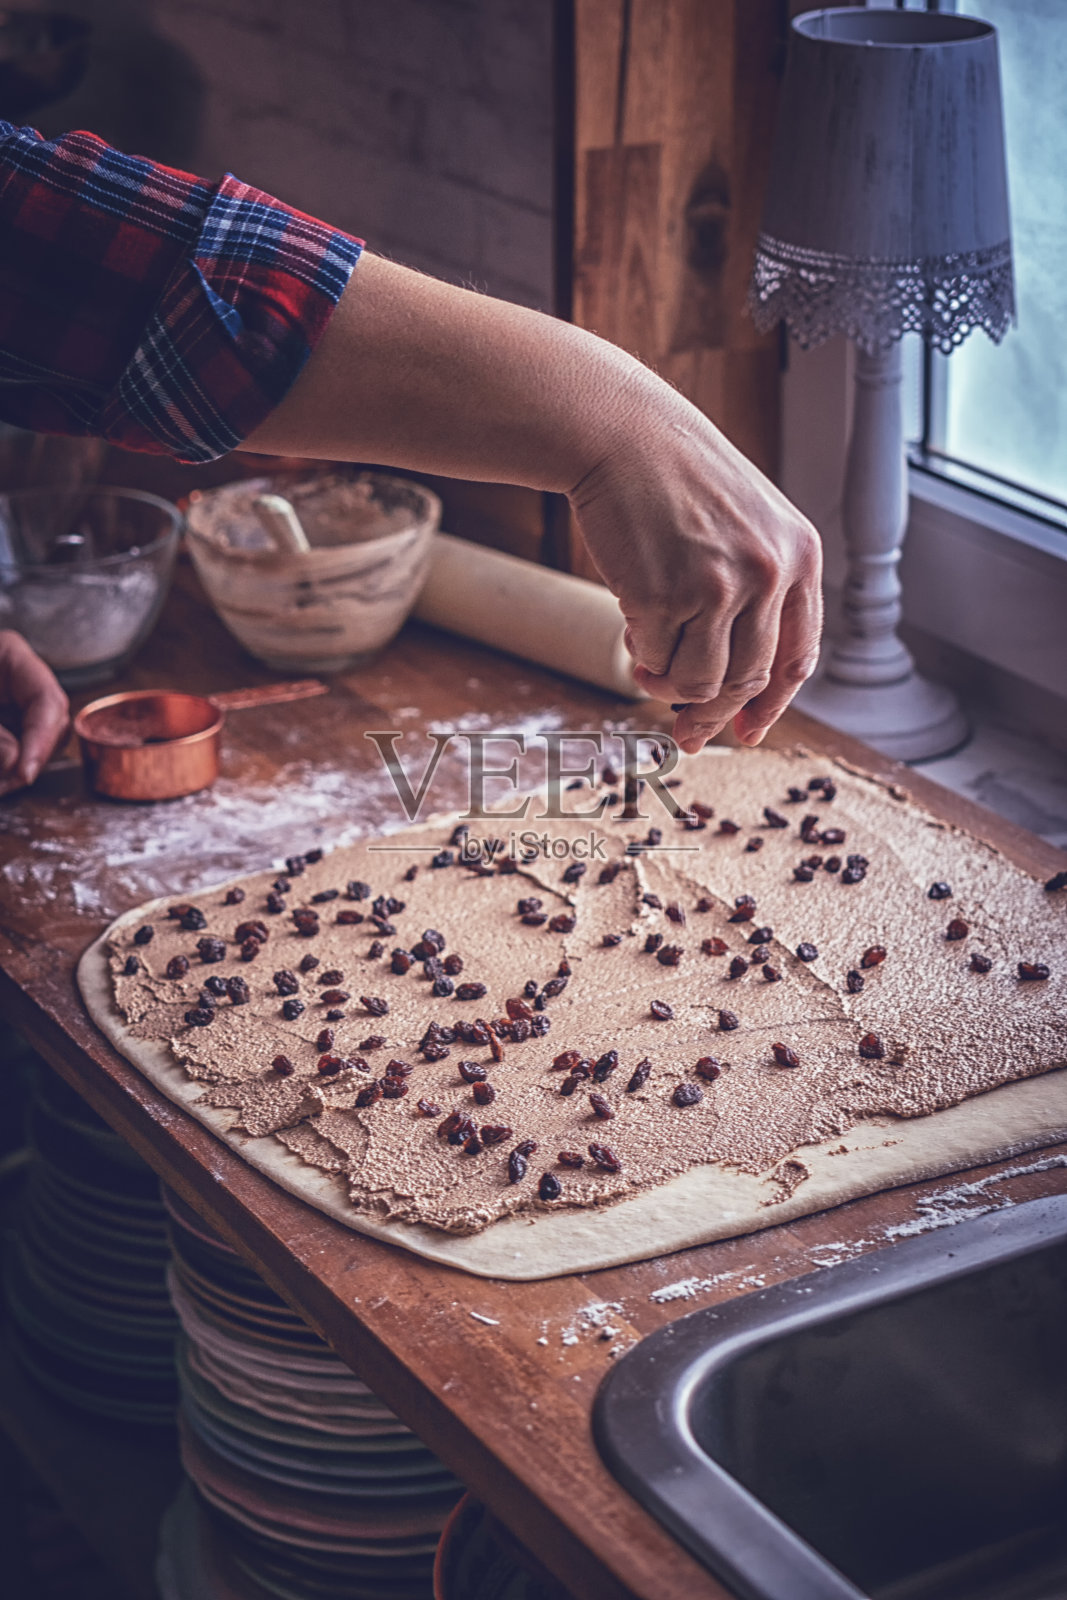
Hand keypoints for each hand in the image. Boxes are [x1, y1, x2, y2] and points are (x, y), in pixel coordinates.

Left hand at [0, 631, 68, 789]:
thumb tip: (16, 764)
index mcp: (10, 654)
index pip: (48, 699)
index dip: (41, 741)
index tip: (25, 774)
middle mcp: (20, 678)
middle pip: (48, 723)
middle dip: (31, 758)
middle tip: (9, 785)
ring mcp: (13, 700)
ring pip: (36, 740)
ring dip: (21, 766)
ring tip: (1, 786)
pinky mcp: (6, 722)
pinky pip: (20, 745)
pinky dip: (10, 766)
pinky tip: (3, 781)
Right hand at [241, 255, 820, 752]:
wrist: (618, 431)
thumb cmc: (671, 478)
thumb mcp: (742, 524)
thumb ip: (752, 591)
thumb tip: (727, 685)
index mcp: (799, 555)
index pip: (797, 656)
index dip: (771, 704)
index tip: (746, 733)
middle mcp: (771, 572)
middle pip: (746, 679)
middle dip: (710, 714)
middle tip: (684, 734)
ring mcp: (721, 585)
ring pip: (700, 681)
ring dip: (668, 684)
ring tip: (646, 666)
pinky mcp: (667, 593)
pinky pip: (653, 658)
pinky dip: (638, 655)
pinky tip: (629, 626)